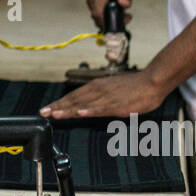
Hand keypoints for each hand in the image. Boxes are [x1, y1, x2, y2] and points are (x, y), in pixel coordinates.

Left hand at [39, 70, 169, 118]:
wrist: (153, 81)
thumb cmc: (134, 87)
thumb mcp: (112, 90)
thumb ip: (99, 98)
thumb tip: (87, 106)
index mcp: (96, 87)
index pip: (73, 96)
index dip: (59, 103)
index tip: (46, 109)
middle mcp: (99, 90)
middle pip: (75, 100)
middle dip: (58, 107)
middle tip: (43, 112)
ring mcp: (108, 97)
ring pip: (85, 104)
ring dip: (69, 109)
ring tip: (55, 114)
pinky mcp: (118, 104)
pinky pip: (102, 108)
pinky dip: (90, 110)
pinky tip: (80, 113)